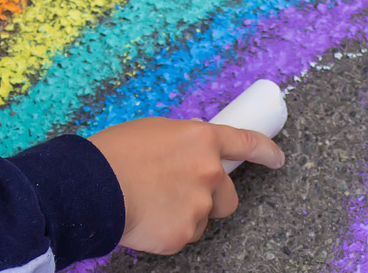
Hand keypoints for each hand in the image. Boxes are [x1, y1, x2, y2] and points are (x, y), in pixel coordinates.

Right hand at [87, 117, 284, 254]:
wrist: (89, 187)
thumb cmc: (113, 154)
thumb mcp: (155, 132)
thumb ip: (183, 145)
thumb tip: (189, 156)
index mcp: (202, 139)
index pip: (246, 143)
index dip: (265, 151)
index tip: (277, 158)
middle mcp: (209, 171)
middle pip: (228, 195)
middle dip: (212, 198)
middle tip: (181, 195)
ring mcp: (199, 204)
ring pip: (204, 218)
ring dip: (187, 215)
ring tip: (153, 205)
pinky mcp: (183, 233)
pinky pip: (183, 235)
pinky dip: (167, 232)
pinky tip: (145, 220)